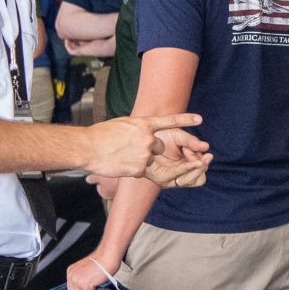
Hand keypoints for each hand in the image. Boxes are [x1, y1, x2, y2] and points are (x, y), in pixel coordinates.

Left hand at [63, 254, 115, 289]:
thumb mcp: (85, 270)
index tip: (90, 287)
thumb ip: (81, 280)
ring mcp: (77, 281)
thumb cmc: (102, 261)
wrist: (108, 256)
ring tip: (97, 284)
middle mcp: (71, 277)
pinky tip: (100, 283)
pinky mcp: (84, 285)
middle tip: (95, 285)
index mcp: (70, 273)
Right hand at [78, 113, 206, 180]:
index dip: (186, 120)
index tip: (200, 119)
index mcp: (144, 124)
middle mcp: (148, 138)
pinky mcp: (140, 168)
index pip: (170, 121)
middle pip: (159, 147)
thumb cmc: (101, 135)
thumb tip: (144, 133)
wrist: (88, 148)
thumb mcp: (123, 124)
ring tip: (121, 155)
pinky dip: (132, 168)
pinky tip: (120, 164)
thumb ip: (137, 129)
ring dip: (139, 159)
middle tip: (130, 148)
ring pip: (150, 159)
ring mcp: (145, 154)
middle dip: (149, 149)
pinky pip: (142, 170)